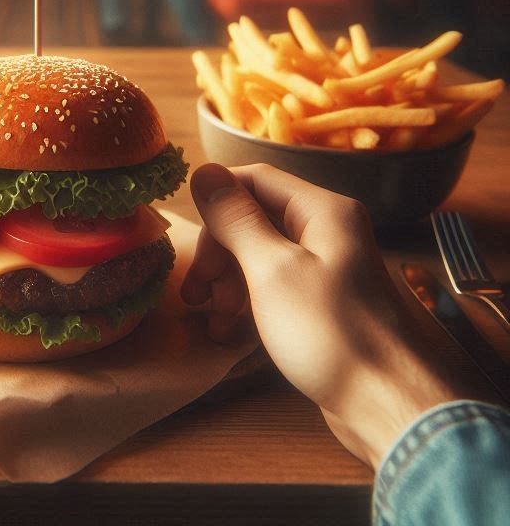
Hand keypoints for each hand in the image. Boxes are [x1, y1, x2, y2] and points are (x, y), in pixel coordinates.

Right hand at [181, 163, 462, 468]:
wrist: (393, 408)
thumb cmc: (330, 332)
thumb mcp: (272, 270)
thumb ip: (236, 219)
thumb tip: (203, 171)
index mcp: (323, 210)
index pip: (255, 179)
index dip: (216, 201)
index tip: (188, 237)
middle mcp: (328, 230)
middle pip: (256, 217)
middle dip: (219, 250)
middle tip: (195, 291)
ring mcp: (327, 267)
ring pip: (262, 253)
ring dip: (228, 279)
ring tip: (211, 317)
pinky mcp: (323, 302)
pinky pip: (276, 284)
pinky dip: (249, 299)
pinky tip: (229, 329)